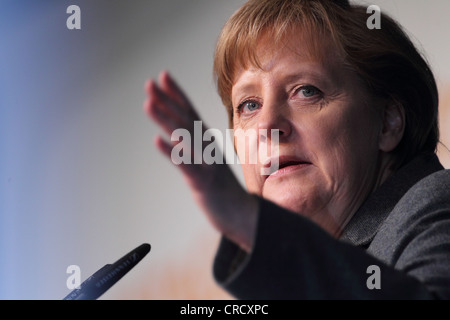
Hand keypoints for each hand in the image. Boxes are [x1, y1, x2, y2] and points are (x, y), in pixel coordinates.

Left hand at [143, 71, 257, 251]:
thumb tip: (175, 134)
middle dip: (166, 100)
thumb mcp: (207, 163)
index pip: (189, 112)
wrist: (243, 215)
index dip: (176, 94)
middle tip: (149, 83)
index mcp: (206, 142)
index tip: (163, 76)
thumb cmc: (223, 189)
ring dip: (166, 119)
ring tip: (149, 104)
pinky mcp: (203, 181)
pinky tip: (158, 140)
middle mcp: (206, 148)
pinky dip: (173, 152)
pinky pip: (187, 165)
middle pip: (184, 119)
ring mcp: (205, 163)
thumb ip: (194, 147)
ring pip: (183, 137)